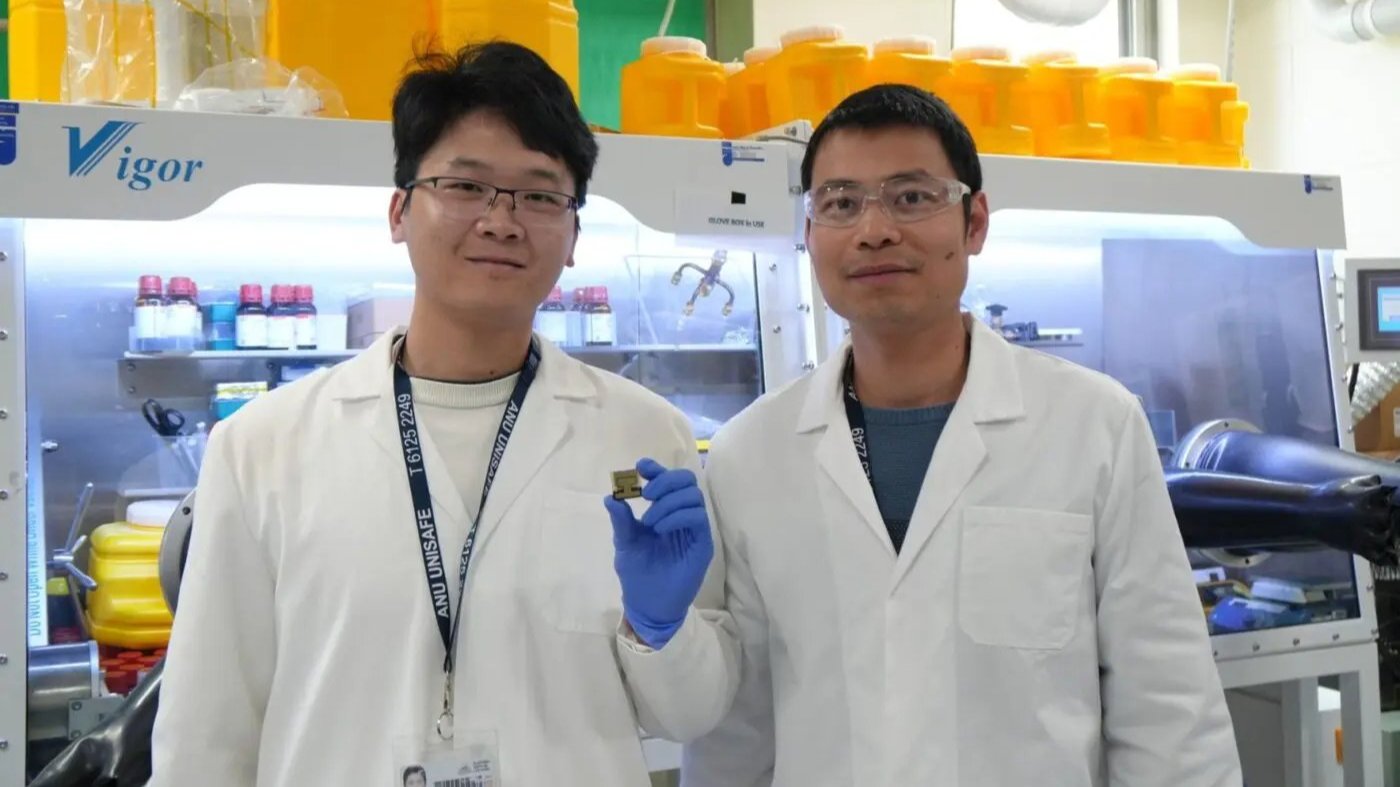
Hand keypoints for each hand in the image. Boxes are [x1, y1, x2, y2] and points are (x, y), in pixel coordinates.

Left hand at [604, 458, 713, 648]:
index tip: (640, 467)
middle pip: (687, 481)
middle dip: (665, 481)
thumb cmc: (637, 574)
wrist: (647, 605)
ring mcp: (694, 530)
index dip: (657, 468)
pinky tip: (660, 529)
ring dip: (668, 503)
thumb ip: (621, 521)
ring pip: (693, 496)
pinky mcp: (702, 544)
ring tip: (650, 522)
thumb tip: (610, 496)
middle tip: (646, 495)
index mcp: (664, 511)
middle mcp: (682, 516)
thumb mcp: (625, 544)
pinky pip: (698, 518)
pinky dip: (678, 516)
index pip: (668, 480)